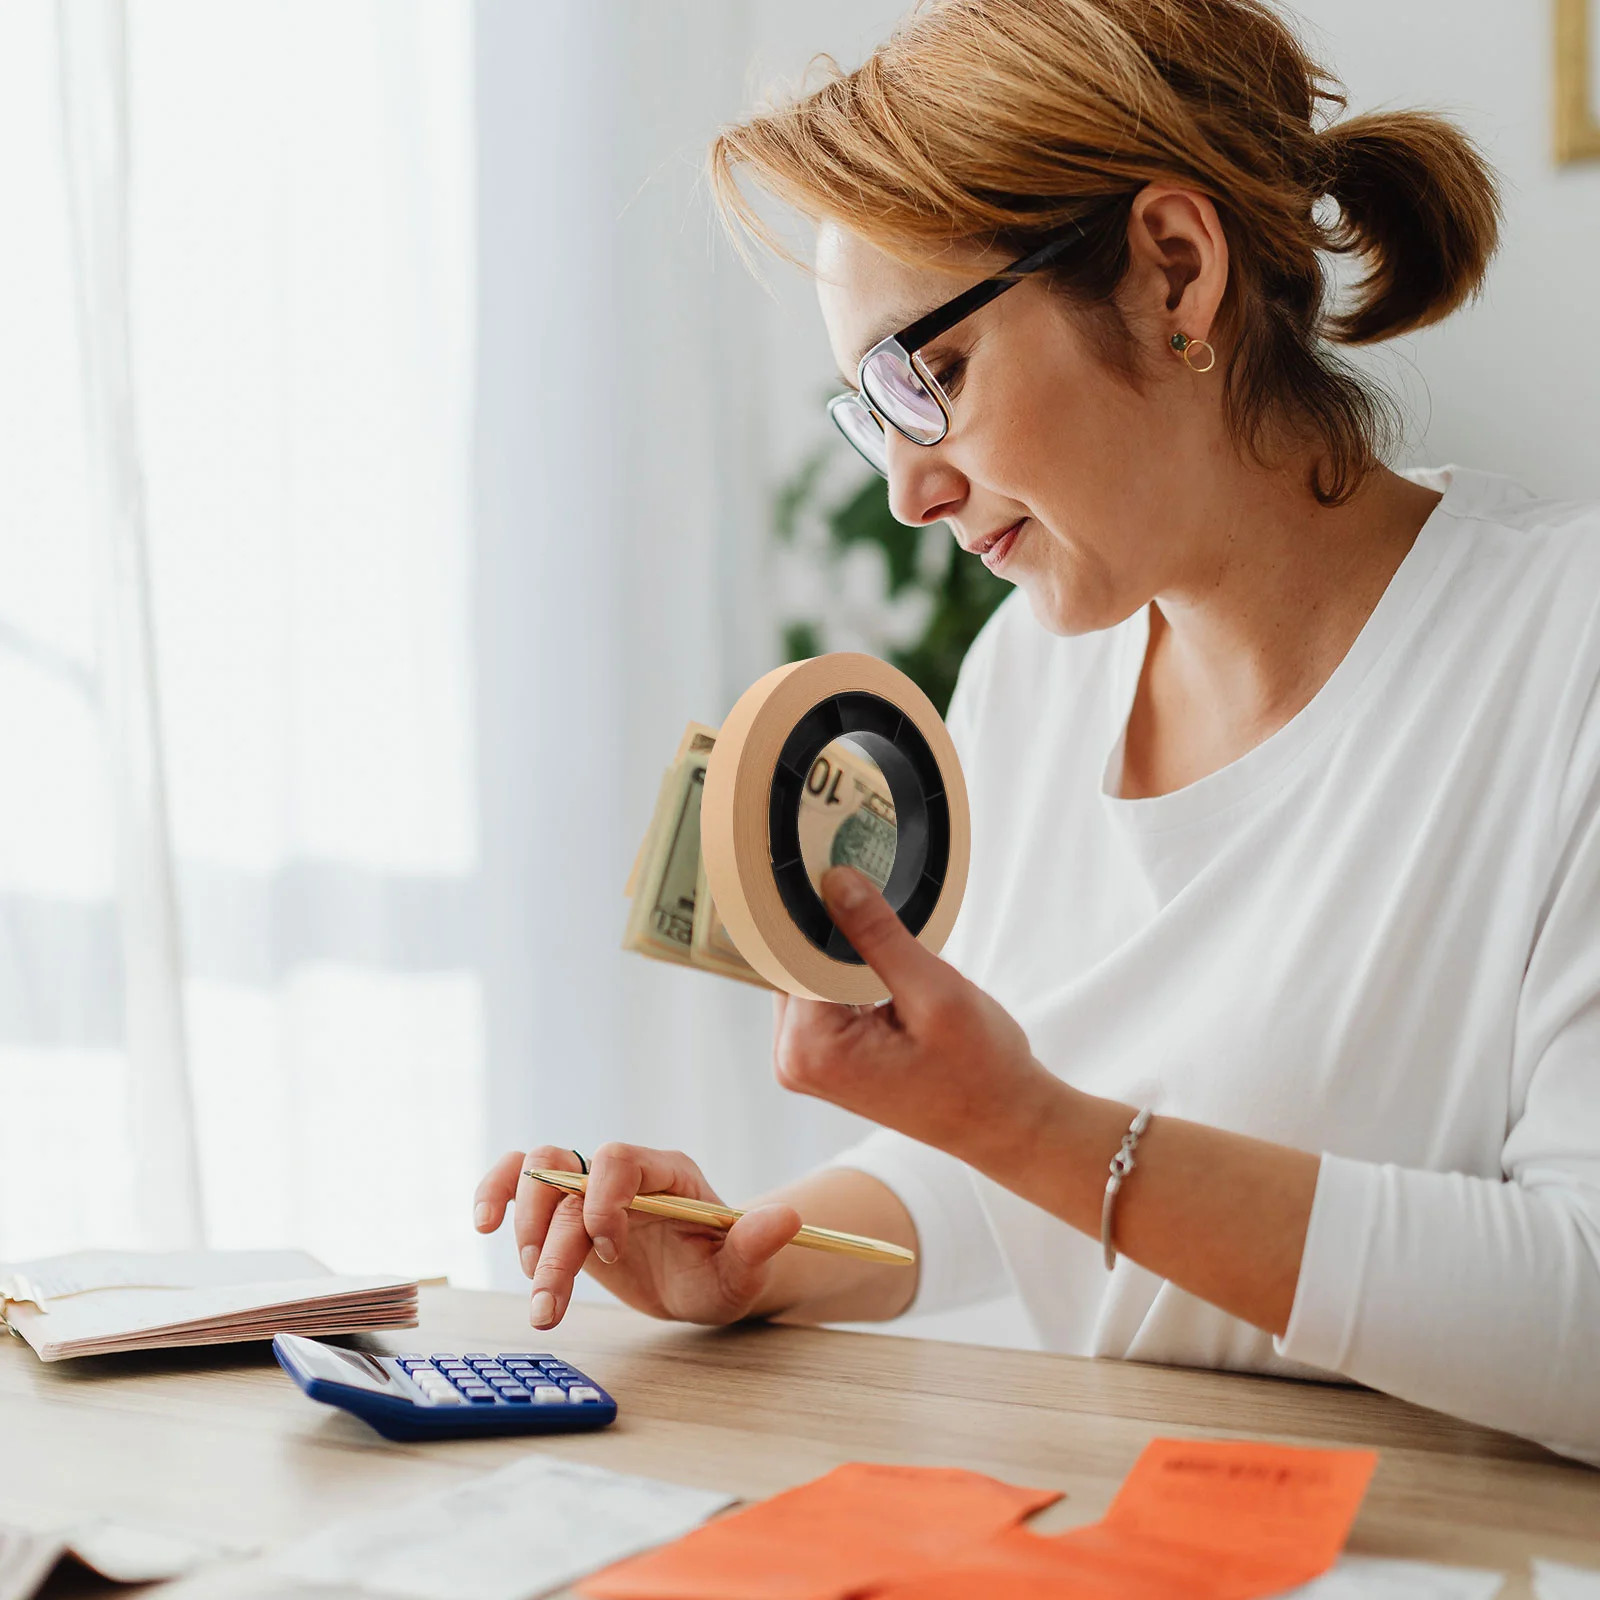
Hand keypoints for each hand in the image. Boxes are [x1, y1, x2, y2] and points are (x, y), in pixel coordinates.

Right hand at [473, 1142, 801, 1330]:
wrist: (704, 1281)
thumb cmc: (725, 1271)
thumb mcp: (744, 1268)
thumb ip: (756, 1243)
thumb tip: (786, 1218)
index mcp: (667, 1173)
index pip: (620, 1159)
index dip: (603, 1200)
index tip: (610, 1252)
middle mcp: (625, 1173)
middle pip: (569, 1174)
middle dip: (555, 1238)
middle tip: (552, 1298)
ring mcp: (591, 1188)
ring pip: (537, 1176)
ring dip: (525, 1232)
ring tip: (539, 1291)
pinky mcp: (565, 1211)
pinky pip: (520, 1182)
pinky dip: (496, 1193)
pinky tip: (483, 1223)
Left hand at [772, 867, 1053, 1169]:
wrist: (1001, 1120)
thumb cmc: (979, 1069)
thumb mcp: (934, 991)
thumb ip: (878, 935)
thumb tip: (834, 881)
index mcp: (810, 1048)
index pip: (790, 953)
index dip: (816, 909)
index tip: (837, 867)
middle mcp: (793, 1058)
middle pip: (792, 963)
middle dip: (829, 930)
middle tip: (866, 888)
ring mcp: (805, 1061)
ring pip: (808, 975)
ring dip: (842, 951)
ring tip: (883, 931)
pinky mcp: (823, 1057)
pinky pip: (822, 994)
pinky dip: (848, 972)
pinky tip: (881, 961)